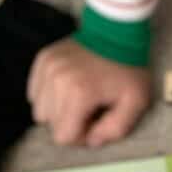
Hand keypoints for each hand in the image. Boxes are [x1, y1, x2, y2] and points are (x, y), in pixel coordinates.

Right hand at [27, 38, 150, 147]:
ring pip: (39, 109)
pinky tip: (68, 85)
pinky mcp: (42, 59)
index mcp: (79, 93)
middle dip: (70, 121)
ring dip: (58, 109)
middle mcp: (57, 80)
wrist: (118, 30)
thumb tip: (92, 141)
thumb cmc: (128, 67)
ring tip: (79, 95)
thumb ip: (116, 129)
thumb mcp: (136, 101)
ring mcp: (47, 68)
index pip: (64, 137)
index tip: (97, 119)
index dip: (82, 135)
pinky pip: (35, 91)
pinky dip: (49, 94)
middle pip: (50, 124)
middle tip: (91, 106)